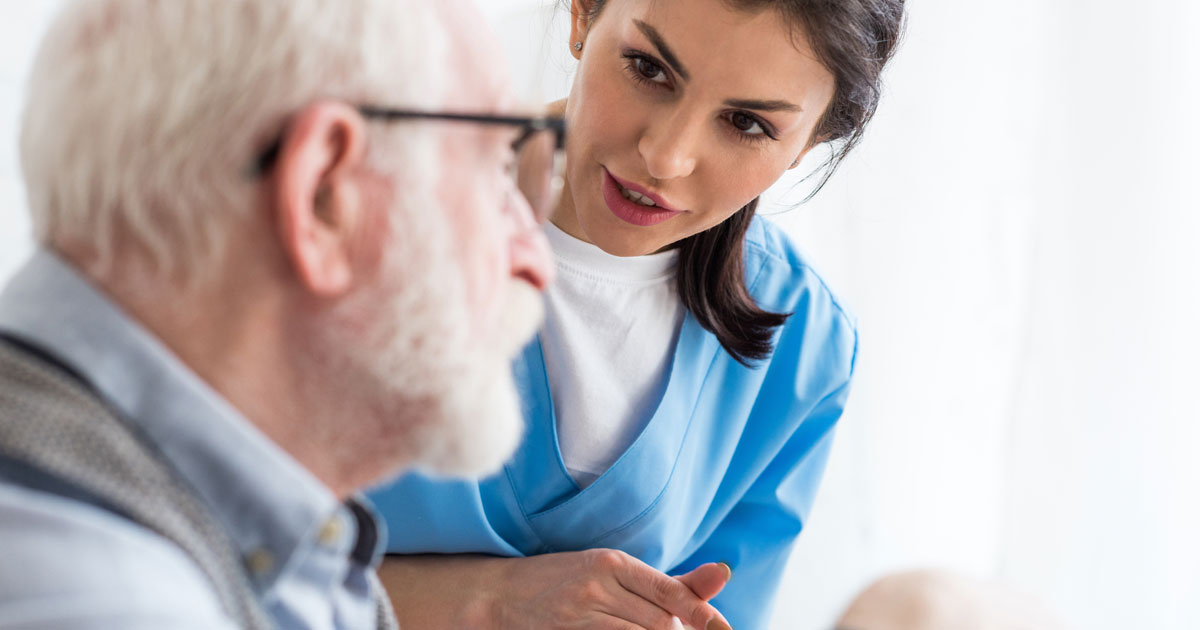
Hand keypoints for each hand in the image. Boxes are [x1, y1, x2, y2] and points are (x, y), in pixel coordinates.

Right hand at [490, 548, 731, 629]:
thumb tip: (724, 573)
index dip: (701, 615)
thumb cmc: (565, 584)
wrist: (497, 596)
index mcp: (611, 562)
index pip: (670, 592)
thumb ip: (671, 582)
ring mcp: (577, 616)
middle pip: (659, 624)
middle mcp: (596, 586)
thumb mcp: (614, 573)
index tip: (722, 629)